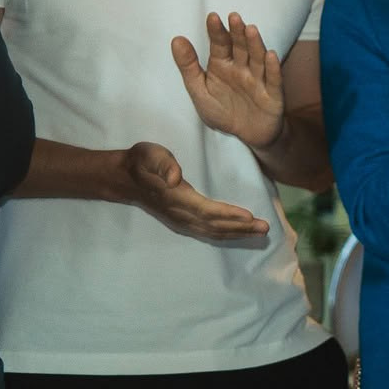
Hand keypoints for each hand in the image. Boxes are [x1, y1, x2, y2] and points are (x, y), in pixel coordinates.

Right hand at [121, 141, 267, 240]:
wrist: (122, 178)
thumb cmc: (141, 161)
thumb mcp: (150, 154)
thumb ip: (163, 164)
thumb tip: (175, 178)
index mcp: (175, 197)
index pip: (206, 210)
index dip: (228, 214)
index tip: (249, 216)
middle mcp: (179, 213)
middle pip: (214, 225)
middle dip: (241, 228)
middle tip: (266, 227)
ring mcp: (179, 221)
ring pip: (212, 232)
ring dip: (237, 234)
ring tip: (260, 233)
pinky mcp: (181, 222)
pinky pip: (207, 232)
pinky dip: (226, 235)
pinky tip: (241, 234)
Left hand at [172, 11, 283, 148]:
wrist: (247, 135)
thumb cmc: (223, 111)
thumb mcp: (199, 91)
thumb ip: (188, 67)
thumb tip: (176, 40)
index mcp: (223, 66)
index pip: (220, 45)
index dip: (216, 31)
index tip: (212, 17)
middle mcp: (242, 69)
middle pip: (241, 47)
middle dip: (237, 32)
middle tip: (233, 17)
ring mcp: (259, 80)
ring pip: (257, 59)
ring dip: (255, 44)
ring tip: (250, 29)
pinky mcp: (273, 94)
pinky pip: (273, 80)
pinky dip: (273, 68)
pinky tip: (270, 55)